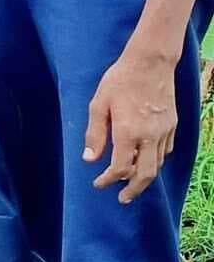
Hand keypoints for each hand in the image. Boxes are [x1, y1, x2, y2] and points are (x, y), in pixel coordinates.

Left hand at [85, 37, 180, 203]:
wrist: (150, 62)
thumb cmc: (120, 80)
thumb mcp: (98, 104)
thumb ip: (95, 133)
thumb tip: (90, 159)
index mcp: (129, 132)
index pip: (120, 168)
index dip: (108, 180)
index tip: (98, 183)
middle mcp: (150, 137)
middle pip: (145, 175)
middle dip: (133, 190)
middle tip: (122, 199)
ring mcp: (165, 132)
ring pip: (158, 164)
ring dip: (144, 176)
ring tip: (131, 182)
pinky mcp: (173, 125)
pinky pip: (166, 150)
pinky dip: (155, 160)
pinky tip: (146, 160)